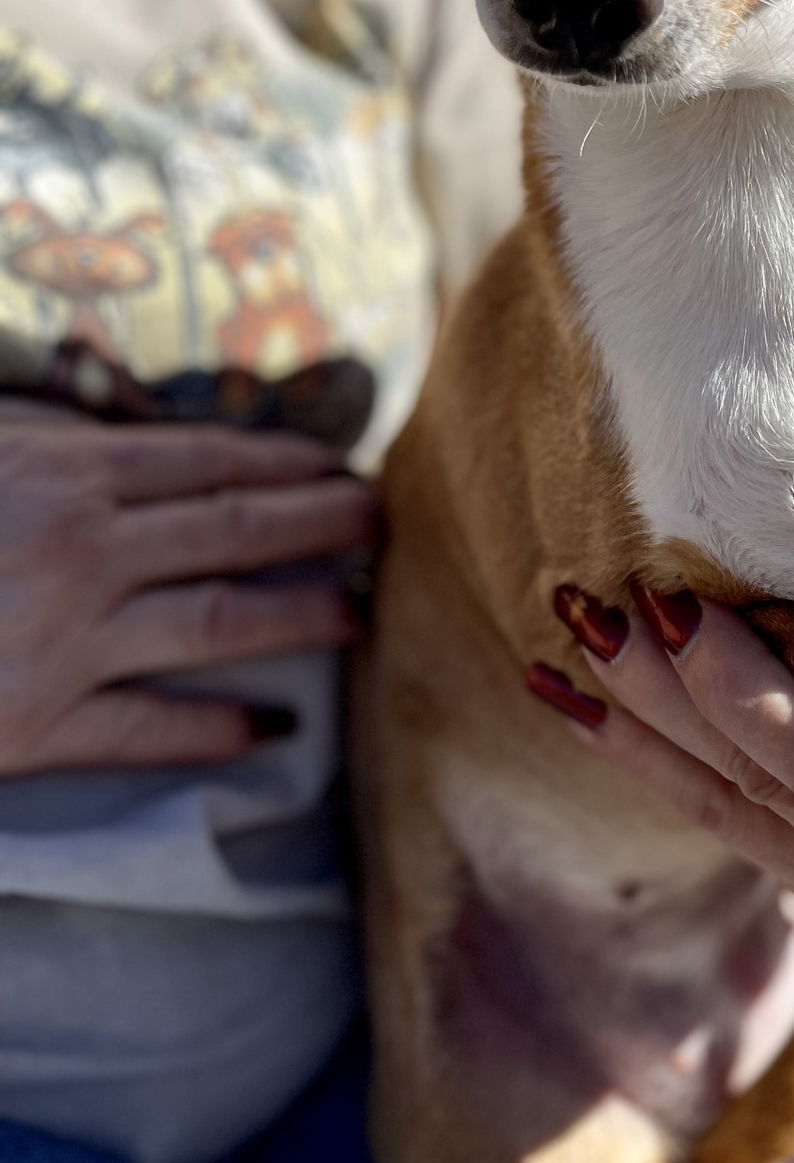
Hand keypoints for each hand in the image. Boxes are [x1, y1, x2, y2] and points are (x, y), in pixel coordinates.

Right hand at [0, 406, 376, 774]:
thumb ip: (58, 441)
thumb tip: (127, 434)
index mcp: (67, 476)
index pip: (211, 461)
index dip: (290, 464)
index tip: (343, 466)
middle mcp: (83, 553)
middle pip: (237, 530)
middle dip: (327, 522)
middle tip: (389, 522)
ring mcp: (64, 642)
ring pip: (217, 622)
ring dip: (302, 616)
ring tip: (363, 615)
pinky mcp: (34, 726)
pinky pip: (145, 729)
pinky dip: (214, 729)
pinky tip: (275, 727)